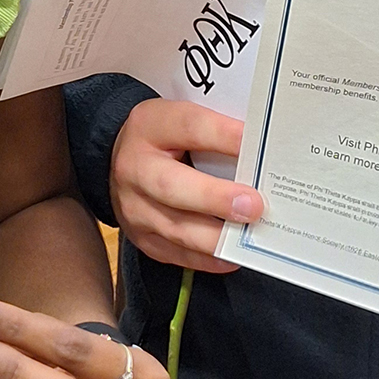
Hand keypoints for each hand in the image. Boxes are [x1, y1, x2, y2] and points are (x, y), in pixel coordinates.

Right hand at [109, 98, 263, 272]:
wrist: (119, 160)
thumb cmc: (161, 138)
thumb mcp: (180, 120)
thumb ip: (215, 132)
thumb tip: (259, 152)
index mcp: (149, 126)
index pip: (189, 127)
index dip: (223, 136)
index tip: (254, 142)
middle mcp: (135, 169)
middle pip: (172, 186)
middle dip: (216, 198)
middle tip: (252, 205)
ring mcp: (134, 208)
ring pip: (175, 227)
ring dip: (216, 235)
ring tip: (249, 234)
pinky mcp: (142, 237)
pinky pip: (176, 253)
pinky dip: (207, 258)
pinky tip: (231, 254)